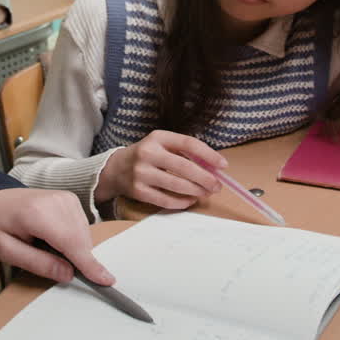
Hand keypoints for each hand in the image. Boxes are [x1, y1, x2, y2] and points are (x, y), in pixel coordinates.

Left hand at [0, 187, 113, 285]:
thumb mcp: (6, 251)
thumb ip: (38, 263)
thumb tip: (68, 274)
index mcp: (38, 214)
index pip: (71, 243)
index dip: (89, 265)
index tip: (106, 281)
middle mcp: (57, 202)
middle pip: (81, 241)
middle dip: (77, 260)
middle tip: (50, 263)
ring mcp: (66, 197)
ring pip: (84, 235)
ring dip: (73, 250)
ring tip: (44, 246)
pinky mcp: (70, 199)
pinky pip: (82, 227)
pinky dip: (73, 239)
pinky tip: (52, 238)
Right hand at [95, 131, 226, 209]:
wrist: (116, 168)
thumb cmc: (147, 156)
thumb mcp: (162, 144)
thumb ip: (184, 151)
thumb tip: (213, 166)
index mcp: (158, 137)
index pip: (188, 143)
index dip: (208, 155)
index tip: (223, 165)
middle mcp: (148, 153)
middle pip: (184, 167)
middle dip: (205, 178)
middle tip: (217, 186)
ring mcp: (142, 173)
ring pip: (177, 185)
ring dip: (196, 191)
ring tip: (205, 193)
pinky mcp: (138, 191)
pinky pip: (166, 200)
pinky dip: (182, 202)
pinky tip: (190, 200)